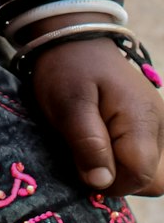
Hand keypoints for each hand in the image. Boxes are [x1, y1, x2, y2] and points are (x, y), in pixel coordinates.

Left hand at [31, 39, 163, 195]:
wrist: (73, 39)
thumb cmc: (68, 69)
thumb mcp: (68, 104)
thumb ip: (87, 144)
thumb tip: (103, 182)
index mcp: (143, 119)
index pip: (139, 175)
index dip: (110, 182)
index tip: (82, 167)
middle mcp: (159, 125)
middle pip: (152, 180)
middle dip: (119, 179)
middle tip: (86, 157)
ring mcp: (157, 126)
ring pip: (150, 172)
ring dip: (120, 169)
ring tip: (91, 145)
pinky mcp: (149, 126)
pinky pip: (143, 158)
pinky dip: (122, 159)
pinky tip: (101, 142)